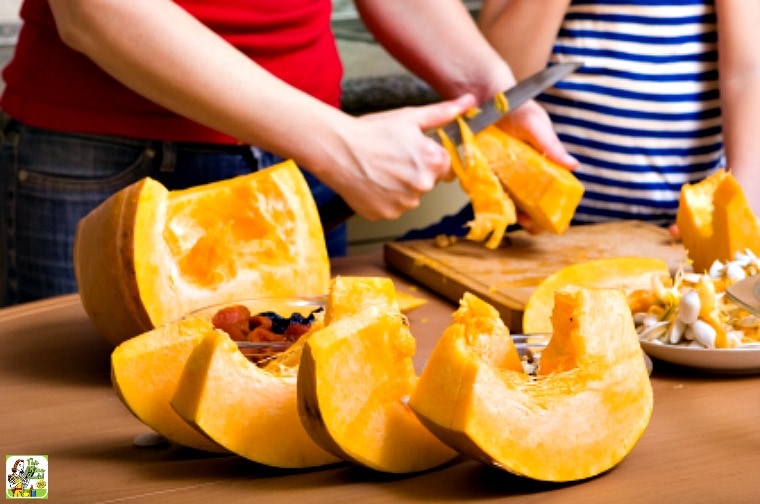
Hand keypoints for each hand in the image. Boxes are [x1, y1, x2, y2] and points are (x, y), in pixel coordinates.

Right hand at [327, 94, 476, 220]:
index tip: (411, 152)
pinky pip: (392, 208)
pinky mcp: (386, 214)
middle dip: (414, 172)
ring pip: (409, 197)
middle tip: (391, 159)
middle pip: (427, 182)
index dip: (428, 158)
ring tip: (380, 170)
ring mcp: (404, 203)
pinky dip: (384, 199)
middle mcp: (423, 185)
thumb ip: (443, 113)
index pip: (444, 166)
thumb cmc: (371, 132)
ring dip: (399, 187)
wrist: (338, 149)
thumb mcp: (410, 117)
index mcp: (433, 161)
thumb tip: (468, 103)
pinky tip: (372, 183)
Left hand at [495, 100, 578, 233]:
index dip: (553, 209)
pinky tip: (492, 209)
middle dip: (531, 219)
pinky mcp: (481, 173)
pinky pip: (483, 192)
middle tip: (533, 226)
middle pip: (528, 203)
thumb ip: (551, 146)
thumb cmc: (516, 108)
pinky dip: (487, 202)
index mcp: (539, 165)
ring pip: (507, 202)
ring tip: (515, 221)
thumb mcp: (536, 126)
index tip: (557, 223)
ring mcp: (500, 175)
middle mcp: (520, 173)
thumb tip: (573, 165)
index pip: (549, 191)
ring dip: (511, 215)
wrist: (486, 98)